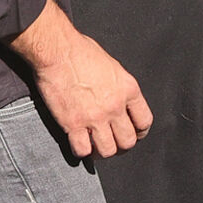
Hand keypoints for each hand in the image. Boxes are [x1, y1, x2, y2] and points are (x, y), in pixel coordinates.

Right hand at [10, 0, 152, 158]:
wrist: (58, 51)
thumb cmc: (82, 51)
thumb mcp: (112, 65)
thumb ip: (119, 87)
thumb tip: (119, 101)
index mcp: (128, 89)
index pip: (144, 121)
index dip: (139, 132)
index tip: (133, 133)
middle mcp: (115, 106)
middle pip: (127, 141)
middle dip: (121, 145)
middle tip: (112, 142)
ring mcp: (95, 117)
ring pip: (107, 151)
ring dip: (101, 151)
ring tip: (95, 145)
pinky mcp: (73, 124)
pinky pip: (82, 150)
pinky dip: (81, 150)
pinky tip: (78, 142)